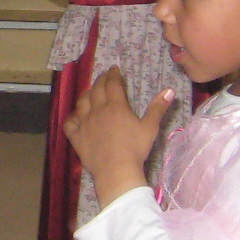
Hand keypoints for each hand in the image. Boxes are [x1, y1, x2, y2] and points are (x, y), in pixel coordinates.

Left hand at [64, 68, 173, 205]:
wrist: (116, 170)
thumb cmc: (135, 149)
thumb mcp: (150, 127)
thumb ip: (158, 108)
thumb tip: (170, 90)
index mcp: (115, 106)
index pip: (112, 84)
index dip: (113, 74)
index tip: (114, 69)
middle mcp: (97, 110)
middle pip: (96, 90)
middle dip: (100, 80)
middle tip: (104, 77)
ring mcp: (84, 123)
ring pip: (81, 102)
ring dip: (86, 94)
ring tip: (90, 92)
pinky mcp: (76, 137)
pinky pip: (69, 123)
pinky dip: (71, 117)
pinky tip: (75, 116)